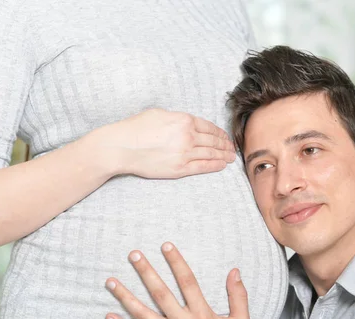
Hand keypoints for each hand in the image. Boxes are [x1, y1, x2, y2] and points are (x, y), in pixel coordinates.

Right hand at [96, 109, 235, 178]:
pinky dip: (214, 166)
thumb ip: (177, 118)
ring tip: (230, 158)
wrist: (122, 147)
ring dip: (223, 156)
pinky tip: (221, 165)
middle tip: (232, 148)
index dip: (220, 133)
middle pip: (213, 141)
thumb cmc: (136, 128)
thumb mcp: (159, 113)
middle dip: (225, 145)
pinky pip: (203, 167)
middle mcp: (188, 136)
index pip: (209, 127)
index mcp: (184, 120)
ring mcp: (185, 153)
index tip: (224, 137)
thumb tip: (187, 123)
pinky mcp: (179, 168)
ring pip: (211, 154)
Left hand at [106, 243, 248, 318]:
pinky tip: (110, 316)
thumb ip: (238, 295)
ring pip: (143, 314)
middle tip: (133, 255)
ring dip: (126, 297)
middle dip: (146, 272)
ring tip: (111, 281)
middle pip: (160, 294)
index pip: (187, 282)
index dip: (176, 262)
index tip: (166, 246)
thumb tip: (235, 272)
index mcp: (202, 314)